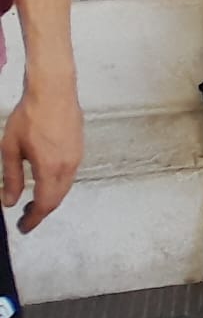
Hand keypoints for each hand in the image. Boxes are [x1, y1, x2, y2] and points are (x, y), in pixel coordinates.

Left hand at [2, 85, 82, 232]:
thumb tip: (10, 199)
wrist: (54, 91)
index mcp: (50, 167)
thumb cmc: (32, 114)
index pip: (45, 204)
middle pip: (57, 198)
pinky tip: (47, 179)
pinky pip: (70, 173)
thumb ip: (11, 177)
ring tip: (35, 200)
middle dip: (42, 211)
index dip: (34, 219)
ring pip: (65, 186)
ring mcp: (76, 156)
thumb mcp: (11, 149)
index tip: (24, 226)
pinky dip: (58, 184)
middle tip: (26, 217)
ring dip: (51, 197)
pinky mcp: (79, 147)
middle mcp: (68, 165)